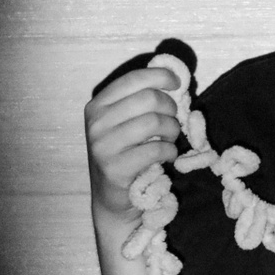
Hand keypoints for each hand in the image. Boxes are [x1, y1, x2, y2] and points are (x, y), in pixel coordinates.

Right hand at [84, 66, 183, 219]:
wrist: (111, 197)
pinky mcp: (114, 168)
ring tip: (169, 139)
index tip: (177, 82)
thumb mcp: (124, 123)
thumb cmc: (125, 154)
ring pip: (154, 122)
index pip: (133, 79)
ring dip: (172, 130)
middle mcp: (96, 122)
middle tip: (173, 121)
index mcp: (98, 105)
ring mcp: (103, 145)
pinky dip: (170, 151)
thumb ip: (141, 101)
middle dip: (170, 108)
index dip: (160, 76)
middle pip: (148, 98)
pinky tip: (167, 156)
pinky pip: (155, 149)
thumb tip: (173, 78)